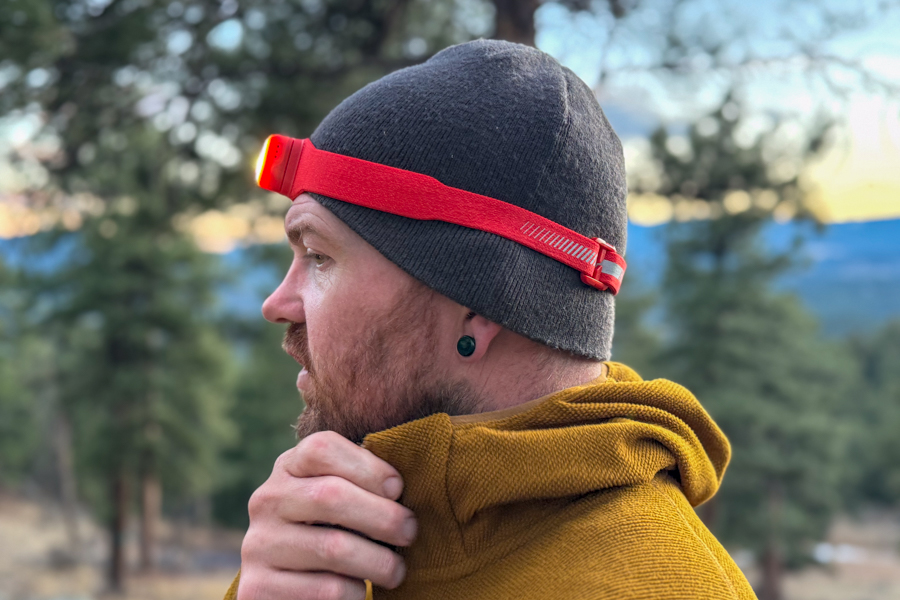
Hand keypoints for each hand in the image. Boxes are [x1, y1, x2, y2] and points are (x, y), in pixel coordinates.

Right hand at [238, 431, 416, 599]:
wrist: (292, 588)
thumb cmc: (335, 530)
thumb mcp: (342, 497)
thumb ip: (362, 482)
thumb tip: (399, 487)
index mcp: (288, 468)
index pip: (321, 449)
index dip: (367, 466)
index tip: (398, 488)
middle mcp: (266, 500)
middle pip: (329, 495)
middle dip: (382, 516)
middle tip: (409, 531)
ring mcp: (258, 544)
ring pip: (332, 547)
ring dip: (378, 561)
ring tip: (397, 570)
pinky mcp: (258, 588)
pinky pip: (325, 589)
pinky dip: (355, 592)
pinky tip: (361, 590)